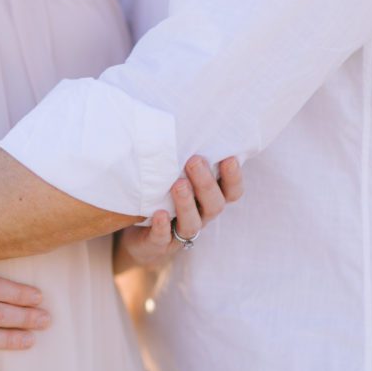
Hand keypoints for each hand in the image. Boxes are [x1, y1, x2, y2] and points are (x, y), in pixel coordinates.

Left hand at [116, 156, 243, 270]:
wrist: (138, 238)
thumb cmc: (161, 200)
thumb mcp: (174, 180)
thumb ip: (183, 162)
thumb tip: (182, 125)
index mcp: (208, 201)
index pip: (231, 192)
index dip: (234, 178)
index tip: (229, 158)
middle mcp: (200, 217)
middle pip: (214, 205)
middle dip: (206, 183)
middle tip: (194, 161)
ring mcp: (180, 233)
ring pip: (192, 223)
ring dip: (186, 203)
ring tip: (178, 184)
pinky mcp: (159, 245)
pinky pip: (163, 238)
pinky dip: (162, 227)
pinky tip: (159, 213)